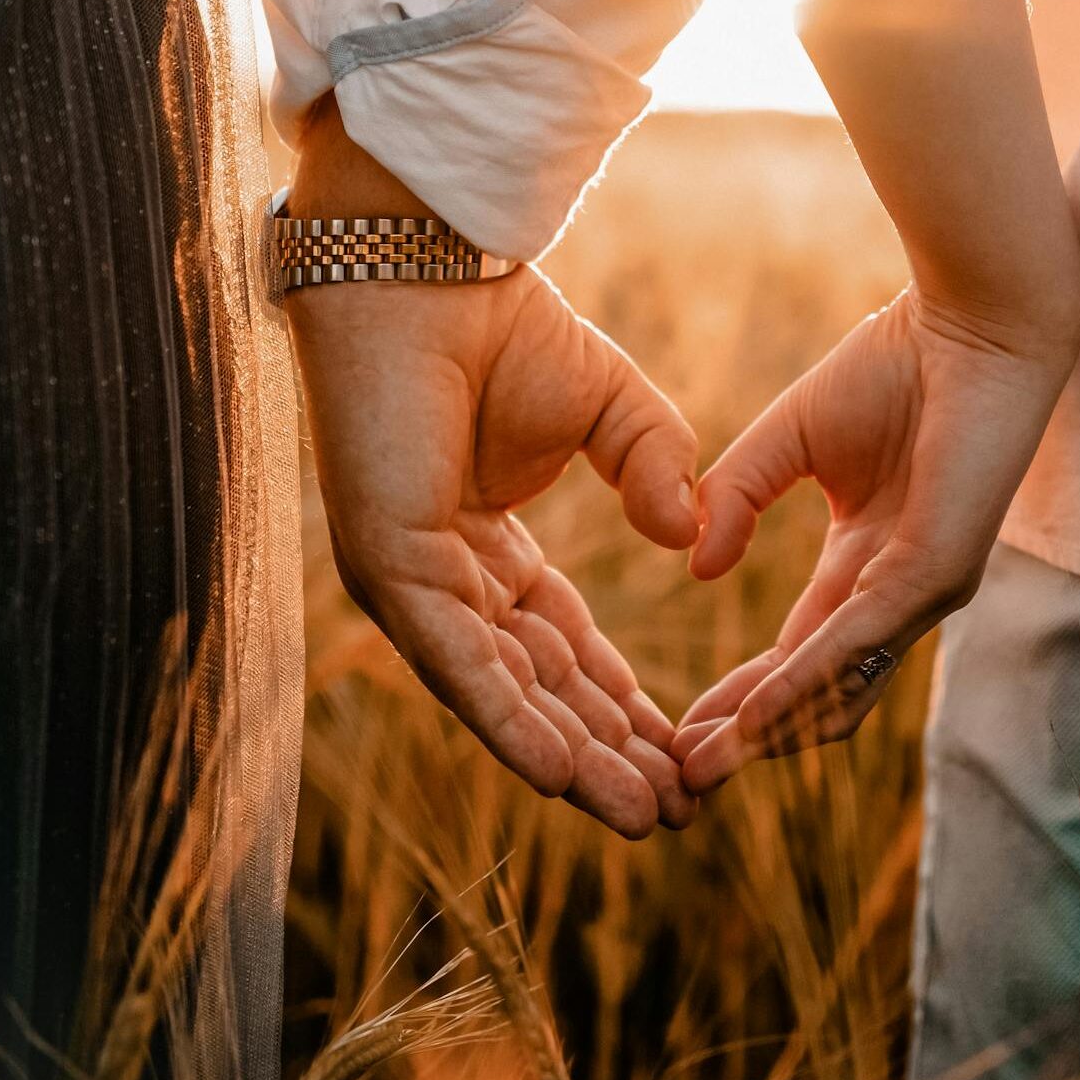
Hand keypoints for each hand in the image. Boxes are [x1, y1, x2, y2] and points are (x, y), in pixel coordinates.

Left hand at [287, 104, 699, 837]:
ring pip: (501, 691)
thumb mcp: (616, 409)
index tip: (681, 753)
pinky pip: (459, 661)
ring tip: (642, 814)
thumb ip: (659, 470)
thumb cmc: (505, 326)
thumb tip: (689, 539)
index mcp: (485, 545)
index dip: (622, 702)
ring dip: (572, 758)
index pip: (561, 645)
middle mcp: (444, 577)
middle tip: (671, 811)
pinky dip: (511, 719)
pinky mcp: (390, 567)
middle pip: (537, 685)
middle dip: (606, 751)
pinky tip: (565, 772)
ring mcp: (411, 580)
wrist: (430, 266)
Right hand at [673, 288, 1078, 793]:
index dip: (742, 696)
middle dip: (749, 737)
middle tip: (682, 777)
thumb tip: (697, 570)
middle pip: (818, 692)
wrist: (969, 320)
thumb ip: (737, 498)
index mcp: (868, 561)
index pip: (799, 652)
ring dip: (767, 732)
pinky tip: (751, 713)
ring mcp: (923, 589)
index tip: (681, 732)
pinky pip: (856, 644)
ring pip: (838, 689)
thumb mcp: (788, 440)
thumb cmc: (896, 366)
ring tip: (702, 764)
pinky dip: (799, 685)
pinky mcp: (936, 572)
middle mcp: (899, 591)